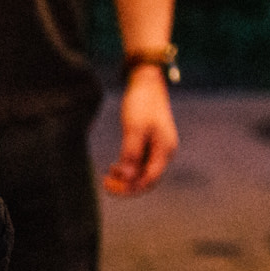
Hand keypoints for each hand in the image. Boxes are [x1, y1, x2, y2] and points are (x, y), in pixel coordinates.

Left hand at [102, 66, 177, 194]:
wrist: (147, 82)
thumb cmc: (142, 103)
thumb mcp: (134, 128)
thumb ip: (131, 153)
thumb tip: (126, 177)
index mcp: (164, 150)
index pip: (149, 180)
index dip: (129, 187)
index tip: (109, 184)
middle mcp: (164, 152)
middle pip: (146, 179)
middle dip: (126, 185)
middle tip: (105, 183)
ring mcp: (157, 148)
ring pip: (142, 172)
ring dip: (126, 178)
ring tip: (107, 176)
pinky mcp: (150, 143)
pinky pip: (139, 163)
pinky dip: (127, 168)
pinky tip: (114, 167)